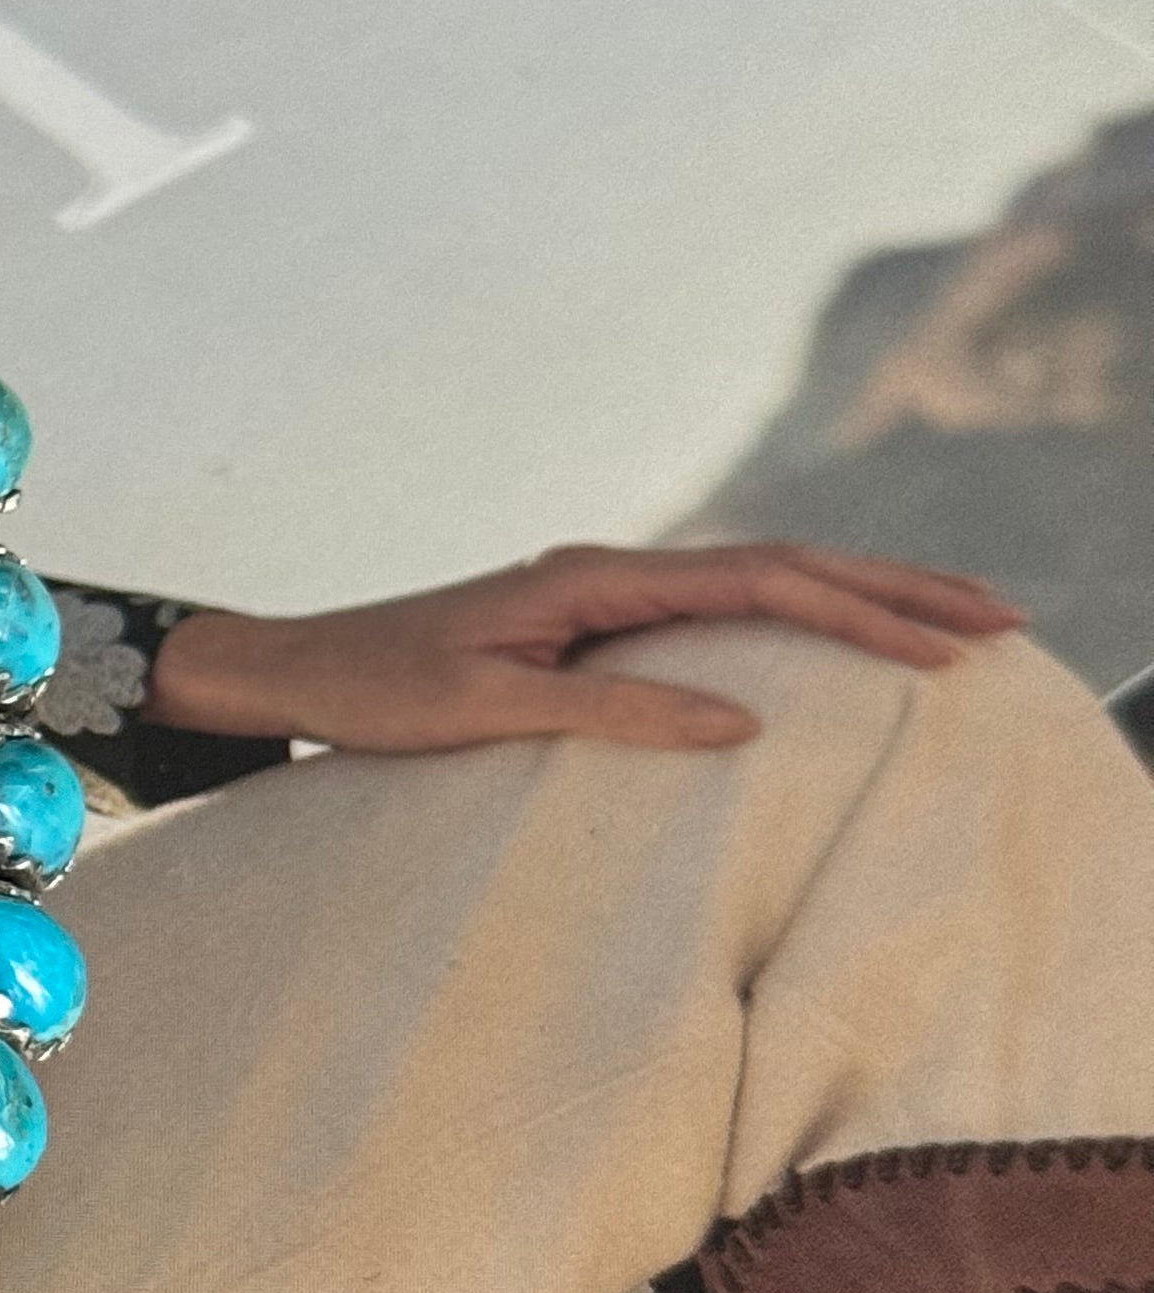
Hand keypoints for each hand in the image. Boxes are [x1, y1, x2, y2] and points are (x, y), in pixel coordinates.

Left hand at [149, 542, 1023, 755]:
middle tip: (1001, 621)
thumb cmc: (374, 693)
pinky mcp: (588, 625)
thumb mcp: (488, 711)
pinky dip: (796, 617)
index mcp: (594, 580)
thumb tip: (744, 725)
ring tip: (951, 621)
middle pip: (783, 566)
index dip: (864, 609)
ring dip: (856, 597)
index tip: (950, 641)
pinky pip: (721, 612)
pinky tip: (835, 635)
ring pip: (759, 582)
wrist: (290, 668)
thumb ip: (615, 717)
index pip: (763, 584)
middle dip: (894, 589)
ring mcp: (601, 595)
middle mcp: (608, 572)